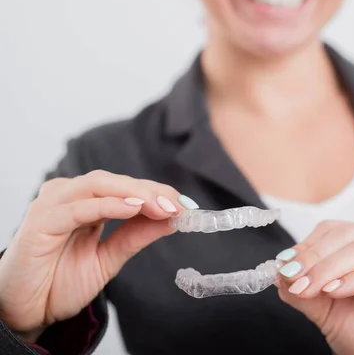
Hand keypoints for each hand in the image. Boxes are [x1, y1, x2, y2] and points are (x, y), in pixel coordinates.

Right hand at [0, 170, 184, 337]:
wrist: (26, 311)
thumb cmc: (60, 282)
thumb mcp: (110, 258)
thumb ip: (137, 235)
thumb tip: (174, 217)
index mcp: (85, 202)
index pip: (126, 187)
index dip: (157, 192)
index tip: (187, 206)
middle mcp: (68, 196)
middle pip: (114, 181)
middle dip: (151, 191)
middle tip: (179, 205)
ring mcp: (52, 205)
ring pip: (98, 185)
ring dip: (136, 194)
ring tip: (164, 206)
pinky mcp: (40, 222)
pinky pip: (78, 208)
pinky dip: (108, 205)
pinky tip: (133, 208)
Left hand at [275, 221, 353, 354]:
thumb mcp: (323, 305)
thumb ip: (303, 285)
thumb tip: (279, 269)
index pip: (333, 229)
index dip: (306, 246)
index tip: (284, 266)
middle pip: (346, 235)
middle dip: (314, 258)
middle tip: (293, 279)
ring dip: (329, 269)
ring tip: (308, 288)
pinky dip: (353, 281)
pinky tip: (334, 292)